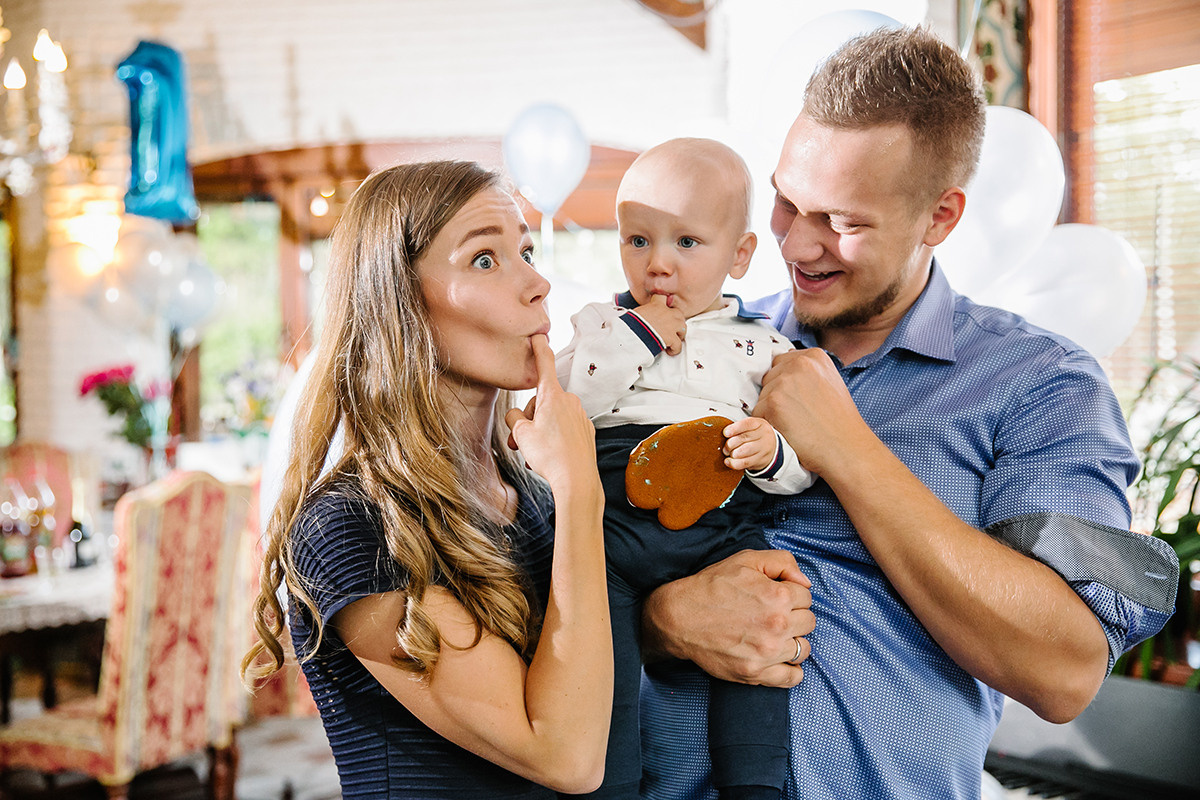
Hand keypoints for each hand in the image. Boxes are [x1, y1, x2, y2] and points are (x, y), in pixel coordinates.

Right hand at [505, 335, 597, 492]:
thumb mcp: (521, 434)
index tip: (538, 335)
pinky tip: (549, 457)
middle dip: (527, 420)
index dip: (539, 349)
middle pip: (540, 402)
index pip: (544, 365)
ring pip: (551, 418)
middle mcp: (569, 402)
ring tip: (532, 455)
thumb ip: (515, 419)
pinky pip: (563, 430)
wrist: (577, 480)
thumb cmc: (549, 455)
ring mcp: (580, 417)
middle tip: (518, 443)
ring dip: (538, 433)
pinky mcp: (586, 432)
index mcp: (553, 396)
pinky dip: (553, 440)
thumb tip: (518, 417)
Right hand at [633, 295, 686, 355]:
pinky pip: (678, 345)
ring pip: (683, 328)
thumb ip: (645, 313)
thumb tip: (642, 318)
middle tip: (671, 329)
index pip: (664, 298)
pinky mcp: (672, 338)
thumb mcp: (637, 313)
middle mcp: (667, 313)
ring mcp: (671, 325)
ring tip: (673, 340)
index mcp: (656, 304)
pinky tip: (669, 351)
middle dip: (676, 322)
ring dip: (679, 335)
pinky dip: (675, 349)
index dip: (666, 305)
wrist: (632, 333)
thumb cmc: (631, 324)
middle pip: (679, 315)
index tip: (665, 310)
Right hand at [642, 549, 813, 686]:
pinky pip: (792, 677)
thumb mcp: (746, 559)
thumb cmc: (713, 586)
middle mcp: (777, 625)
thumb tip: (806, 582)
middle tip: (774, 614)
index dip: (792, 594)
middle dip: (795, 615)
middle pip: (809, 622)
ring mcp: (767, 652)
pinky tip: (778, 657)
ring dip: (793, 641)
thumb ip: (783, 562)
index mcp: (778, 596)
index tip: (777, 596)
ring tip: (774, 635)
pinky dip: (790, 669)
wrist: (680, 616)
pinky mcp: (755, 673)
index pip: (806, 597)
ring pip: (803, 649)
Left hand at [722, 417, 777, 472]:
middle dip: (730, 444)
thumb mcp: (751, 427)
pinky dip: (734, 463)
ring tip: (728, 453)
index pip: (747, 424)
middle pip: (744, 438)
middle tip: (725, 447)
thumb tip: (725, 434)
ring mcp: (763, 448)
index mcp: (759, 424)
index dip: (734, 429)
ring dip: (732, 453)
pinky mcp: (761, 460)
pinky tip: (728, 461)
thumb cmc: (756, 435)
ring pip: (744, 451)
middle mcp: (763, 435)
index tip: (725, 433)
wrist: (771, 447)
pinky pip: (745, 462)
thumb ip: (739, 428)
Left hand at [755, 348, 873, 478]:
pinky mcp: (773, 402)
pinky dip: (769, 423)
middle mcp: (798, 364)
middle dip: (778, 395)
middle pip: (770, 377)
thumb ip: (807, 373)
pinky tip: (789, 430)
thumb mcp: (830, 382)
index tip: (797, 398)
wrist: (845, 446)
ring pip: (763, 395)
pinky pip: (758, 412)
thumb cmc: (839, 421)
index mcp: (813, 356)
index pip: (781, 362)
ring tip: (796, 422)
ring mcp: (784, 382)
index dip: (786, 383)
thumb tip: (783, 370)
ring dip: (772, 409)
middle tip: (798, 413)